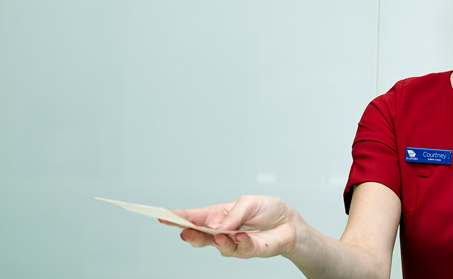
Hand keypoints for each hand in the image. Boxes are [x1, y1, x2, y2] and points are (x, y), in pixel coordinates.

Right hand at [164, 195, 303, 258]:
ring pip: (218, 246)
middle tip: (185, 231)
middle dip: (191, 234)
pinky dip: (240, 242)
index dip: (178, 217)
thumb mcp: (250, 202)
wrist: (289, 223)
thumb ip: (234, 212)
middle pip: (200, 236)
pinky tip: (240, 235)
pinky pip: (241, 249)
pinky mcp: (248, 251)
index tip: (163, 216)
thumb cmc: (267, 209)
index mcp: (218, 215)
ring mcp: (233, 243)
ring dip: (217, 240)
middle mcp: (221, 231)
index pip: (195, 217)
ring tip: (218, 234)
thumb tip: (217, 225)